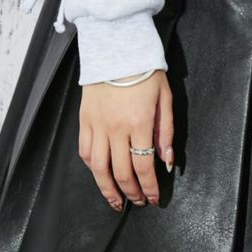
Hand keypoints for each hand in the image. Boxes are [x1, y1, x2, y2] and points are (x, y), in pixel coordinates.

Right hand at [78, 73, 172, 210]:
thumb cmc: (145, 73)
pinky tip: (100, 175)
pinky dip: (93, 168)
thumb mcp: (165, 99)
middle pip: (121, 172)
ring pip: (99, 168)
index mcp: (140, 123)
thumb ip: (166, 133)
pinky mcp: (84, 121)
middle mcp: (116, 128)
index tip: (153, 199)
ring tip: (116, 201)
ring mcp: (97, 126)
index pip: (144, 166)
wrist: (117, 49)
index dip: (149, 188)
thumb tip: (167, 161)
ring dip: (108, 189)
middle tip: (138, 202)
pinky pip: (85, 152)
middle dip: (131, 193)